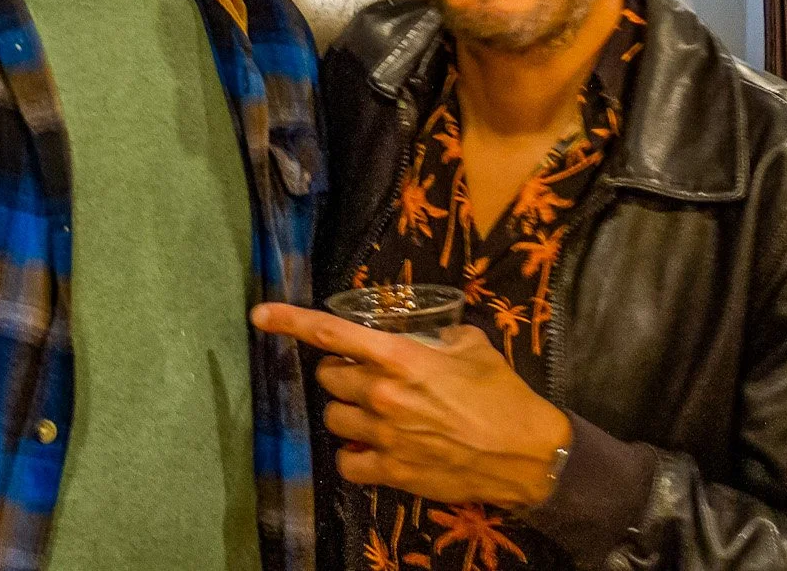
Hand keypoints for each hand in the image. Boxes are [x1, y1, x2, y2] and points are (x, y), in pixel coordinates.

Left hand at [251, 302, 571, 508]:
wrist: (526, 454)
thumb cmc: (503, 395)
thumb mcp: (473, 347)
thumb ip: (438, 336)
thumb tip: (427, 334)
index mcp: (400, 358)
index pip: (331, 334)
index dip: (290, 321)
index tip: (260, 314)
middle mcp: (383, 395)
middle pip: (329, 378)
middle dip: (341, 372)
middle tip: (367, 376)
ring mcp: (383, 437)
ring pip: (335, 418)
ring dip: (348, 411)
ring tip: (375, 412)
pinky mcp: (391, 471)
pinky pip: (348, 462)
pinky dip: (354, 455)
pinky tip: (372, 448)